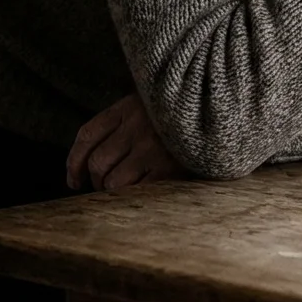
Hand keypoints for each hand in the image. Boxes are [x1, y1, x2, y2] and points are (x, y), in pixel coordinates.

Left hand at [66, 93, 187, 191]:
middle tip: (108, 186)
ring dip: (115, 192)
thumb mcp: (155, 104)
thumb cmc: (189, 112)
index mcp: (130, 106)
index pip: (88, 135)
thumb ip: (129, 121)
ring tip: (129, 189)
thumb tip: (93, 161)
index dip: (74, 161)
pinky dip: (136, 196)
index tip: (74, 180)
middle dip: (97, 180)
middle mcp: (137, 126)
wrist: (227, 109)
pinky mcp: (170, 168)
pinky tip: (145, 193)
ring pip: (113, 182)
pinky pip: (138, 192)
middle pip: (97, 162)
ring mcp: (152, 148)